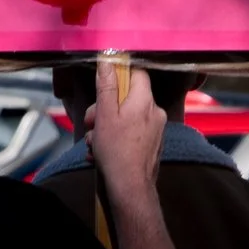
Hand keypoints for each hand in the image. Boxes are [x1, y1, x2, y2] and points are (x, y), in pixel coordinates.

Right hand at [87, 54, 164, 205]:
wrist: (130, 188)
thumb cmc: (116, 151)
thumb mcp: (104, 115)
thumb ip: (106, 86)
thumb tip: (108, 60)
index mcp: (145, 101)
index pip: (137, 74)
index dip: (119, 76)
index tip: (104, 87)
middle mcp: (155, 113)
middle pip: (127, 99)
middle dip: (105, 110)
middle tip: (92, 123)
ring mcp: (156, 131)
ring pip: (126, 119)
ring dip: (106, 129)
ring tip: (96, 144)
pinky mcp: (152, 146)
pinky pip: (131, 135)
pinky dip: (116, 141)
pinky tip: (103, 154)